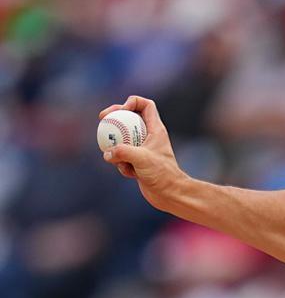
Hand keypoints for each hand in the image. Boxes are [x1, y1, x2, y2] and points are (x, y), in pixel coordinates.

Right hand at [99, 96, 185, 210]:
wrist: (170, 194)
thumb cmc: (162, 174)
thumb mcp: (141, 159)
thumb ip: (122, 152)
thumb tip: (106, 152)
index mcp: (156, 129)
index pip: (146, 105)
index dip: (132, 102)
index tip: (120, 110)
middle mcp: (149, 136)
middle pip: (129, 118)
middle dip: (115, 118)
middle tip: (102, 120)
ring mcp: (142, 149)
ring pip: (122, 140)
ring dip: (117, 150)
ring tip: (123, 162)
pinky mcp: (137, 162)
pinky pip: (122, 157)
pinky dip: (122, 165)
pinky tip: (132, 175)